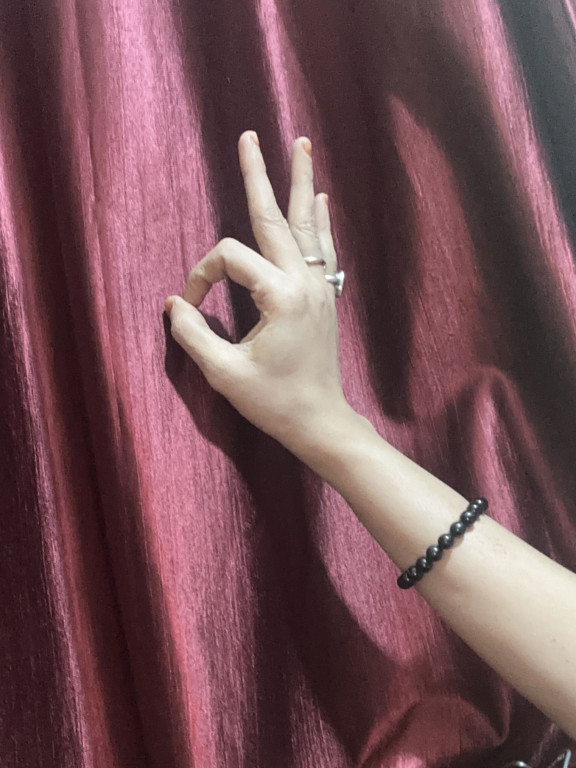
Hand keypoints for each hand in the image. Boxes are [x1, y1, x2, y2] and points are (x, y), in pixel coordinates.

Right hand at [164, 130, 349, 447]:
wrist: (320, 421)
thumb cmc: (274, 401)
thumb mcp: (224, 373)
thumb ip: (193, 335)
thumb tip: (173, 304)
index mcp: (280, 295)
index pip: (230, 259)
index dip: (201, 275)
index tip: (190, 306)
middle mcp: (304, 282)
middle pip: (275, 218)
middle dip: (259, 175)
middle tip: (251, 135)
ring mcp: (320, 287)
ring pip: (307, 225)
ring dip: (301, 184)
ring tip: (302, 144)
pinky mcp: (325, 297)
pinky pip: (324, 249)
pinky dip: (321, 222)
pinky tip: (322, 199)